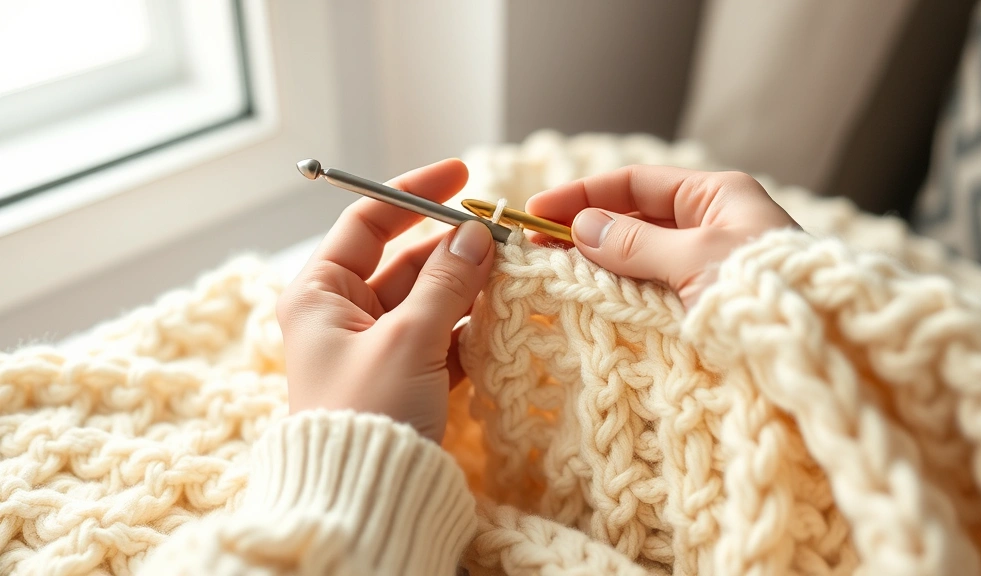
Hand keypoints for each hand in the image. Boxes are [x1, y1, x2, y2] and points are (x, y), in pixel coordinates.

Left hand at [277, 159, 495, 441]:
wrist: (365, 498)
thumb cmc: (366, 414)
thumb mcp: (407, 338)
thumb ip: (446, 281)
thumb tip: (477, 233)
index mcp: (320, 293)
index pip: (367, 222)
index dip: (413, 194)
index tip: (460, 176)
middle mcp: (343, 314)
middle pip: (406, 261)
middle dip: (454, 249)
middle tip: (504, 238)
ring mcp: (376, 347)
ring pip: (430, 300)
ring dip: (468, 288)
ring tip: (513, 276)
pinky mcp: (404, 377)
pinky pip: (441, 336)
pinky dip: (469, 327)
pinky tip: (503, 318)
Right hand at [525, 166, 797, 307]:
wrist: (814, 348)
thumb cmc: (764, 291)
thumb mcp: (696, 259)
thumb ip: (635, 243)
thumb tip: (581, 228)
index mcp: (718, 196)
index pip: (637, 183)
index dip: (584, 195)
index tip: (539, 213)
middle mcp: (714, 224)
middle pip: (636, 218)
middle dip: (587, 231)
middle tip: (536, 248)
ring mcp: (711, 265)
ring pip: (643, 256)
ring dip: (602, 264)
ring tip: (555, 275)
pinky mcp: (708, 303)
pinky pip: (656, 288)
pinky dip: (625, 291)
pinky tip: (596, 300)